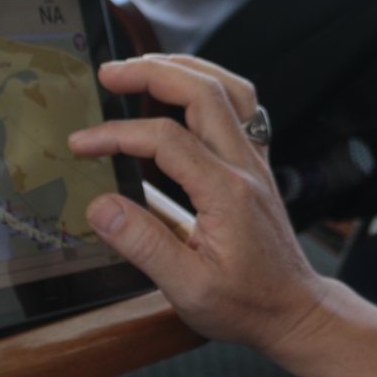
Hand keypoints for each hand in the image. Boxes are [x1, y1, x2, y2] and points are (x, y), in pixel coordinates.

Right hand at [67, 56, 330, 358]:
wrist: (294, 311)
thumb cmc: (247, 305)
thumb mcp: (189, 289)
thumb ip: (143, 245)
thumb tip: (100, 206)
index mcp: (227, 193)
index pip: (166, 140)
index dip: (117, 134)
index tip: (82, 143)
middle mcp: (245, 167)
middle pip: (205, 92)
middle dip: (152, 72)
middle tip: (109, 73)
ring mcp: (255, 162)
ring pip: (229, 89)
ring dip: (186, 69)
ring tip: (143, 65)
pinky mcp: (256, 166)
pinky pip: (240, 107)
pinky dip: (208, 87)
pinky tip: (184, 91)